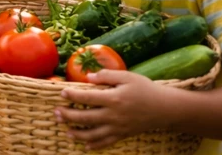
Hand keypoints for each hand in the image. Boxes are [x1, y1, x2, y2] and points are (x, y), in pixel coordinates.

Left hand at [56, 70, 170, 148]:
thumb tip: (89, 76)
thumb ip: (107, 75)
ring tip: (66, 130)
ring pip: (94, 133)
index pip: (87, 97)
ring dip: (78, 133)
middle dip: (69, 116)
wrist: (165, 108)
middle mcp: (114, 115)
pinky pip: (107, 142)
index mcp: (113, 98)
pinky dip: (95, 145)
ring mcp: (118, 127)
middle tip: (56, 113)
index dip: (72, 95)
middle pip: (86, 117)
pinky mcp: (123, 134)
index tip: (61, 92)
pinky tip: (85, 145)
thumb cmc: (145, 89)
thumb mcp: (127, 76)